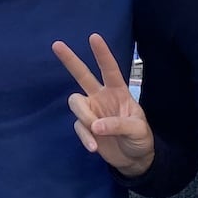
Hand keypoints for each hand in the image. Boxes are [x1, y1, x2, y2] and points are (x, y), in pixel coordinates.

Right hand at [53, 33, 153, 177]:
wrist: (133, 160)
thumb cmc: (140, 138)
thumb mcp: (138, 130)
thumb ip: (119, 125)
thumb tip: (96, 125)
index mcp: (118, 92)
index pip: (110, 69)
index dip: (102, 54)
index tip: (94, 37)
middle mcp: (102, 97)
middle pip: (83, 75)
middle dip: (70, 60)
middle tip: (56, 44)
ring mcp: (92, 111)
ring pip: (76, 103)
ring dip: (84, 116)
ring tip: (96, 131)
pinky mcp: (85, 128)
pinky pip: (78, 127)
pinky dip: (85, 137)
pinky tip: (94, 147)